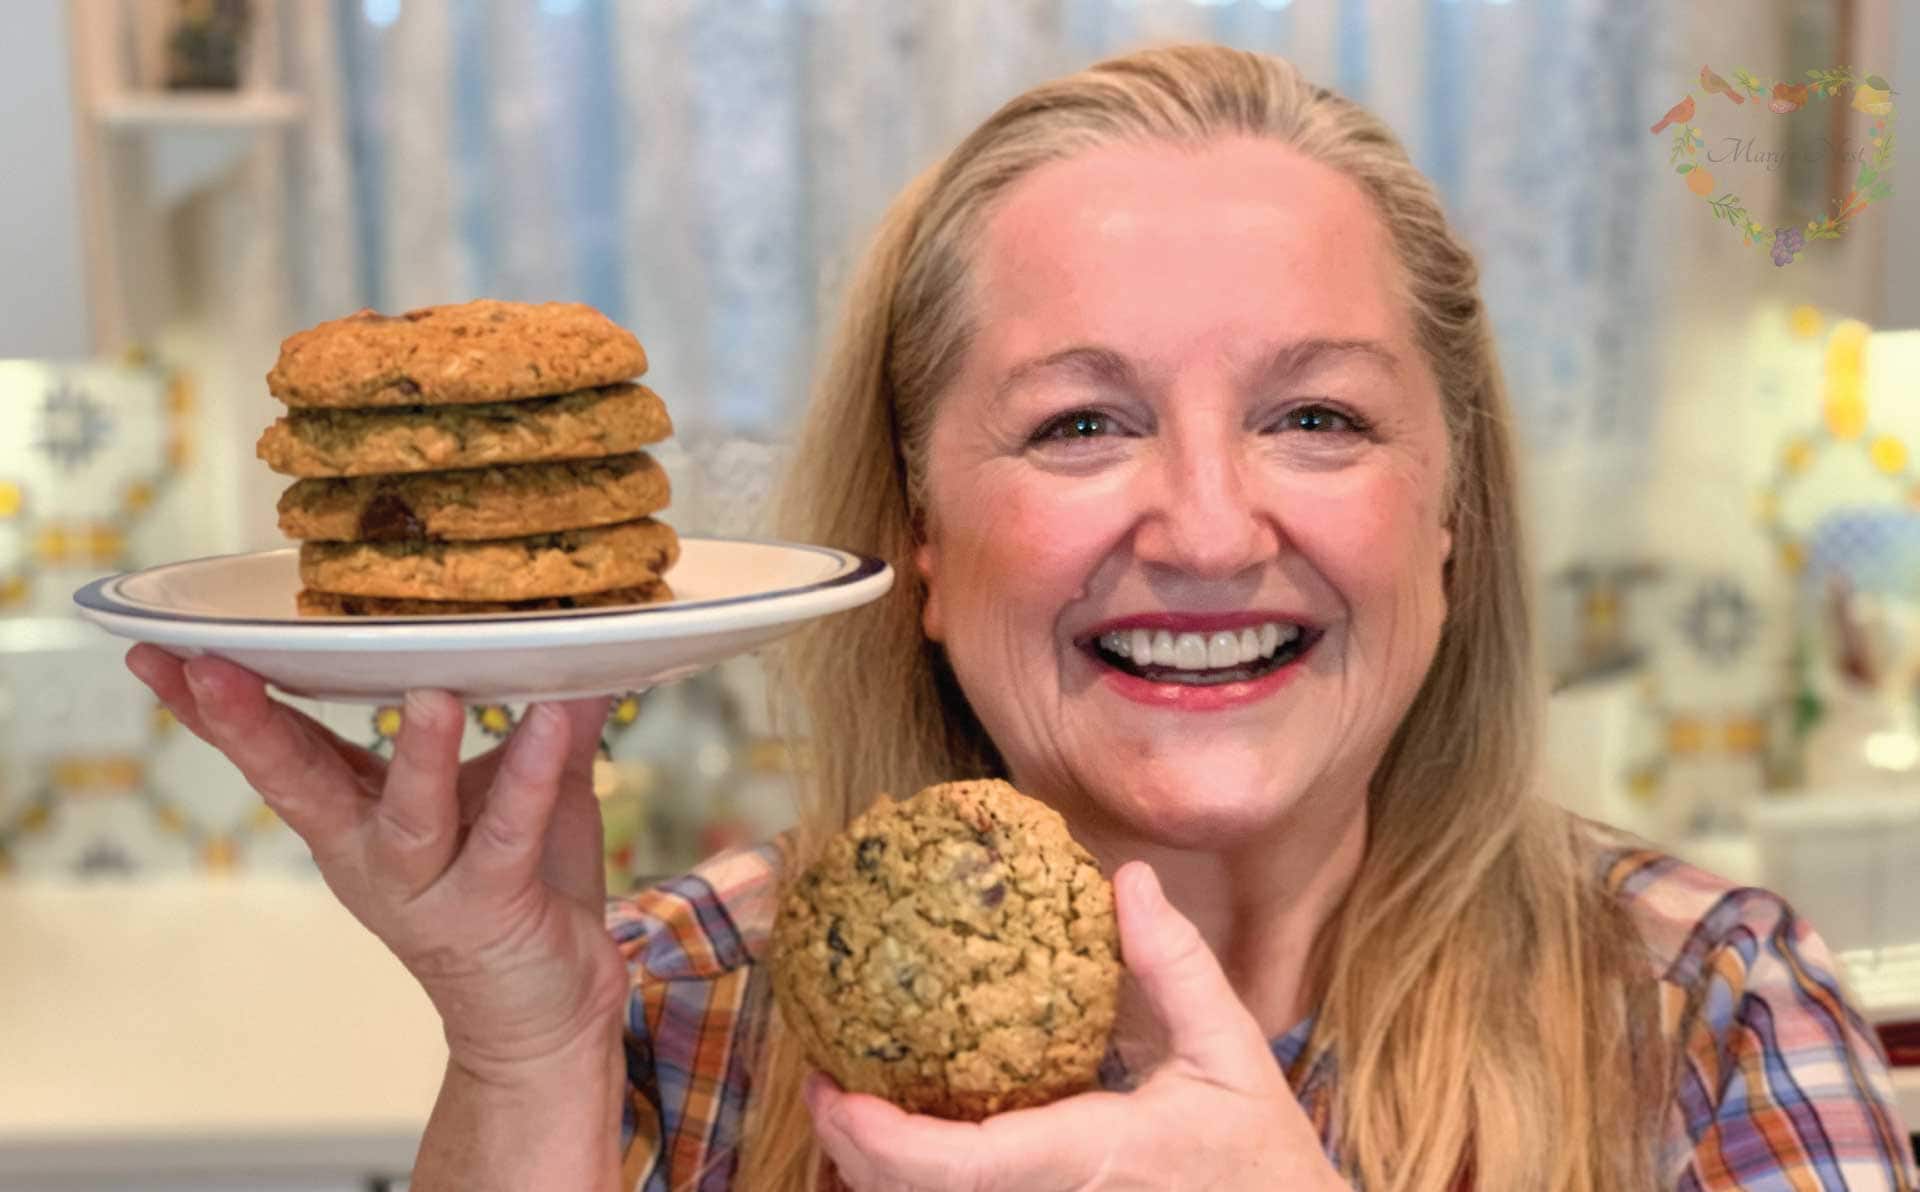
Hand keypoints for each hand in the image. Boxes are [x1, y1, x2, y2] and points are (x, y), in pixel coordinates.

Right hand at [125, 646, 628, 1079]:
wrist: (546, 1012)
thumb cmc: (519, 890)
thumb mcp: (517, 791)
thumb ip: (537, 718)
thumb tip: (568, 637)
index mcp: (357, 816)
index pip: (278, 749)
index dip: (217, 706)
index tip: (158, 650)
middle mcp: (372, 852)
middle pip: (299, 783)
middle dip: (251, 726)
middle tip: (212, 666)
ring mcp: (427, 885)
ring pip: (409, 814)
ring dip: (418, 752)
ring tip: (428, 694)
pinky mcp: (489, 907)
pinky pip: (507, 835)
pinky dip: (530, 776)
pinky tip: (551, 720)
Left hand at [804, 861, 1344, 1190]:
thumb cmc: (1262, 1158)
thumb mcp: (1231, 1053)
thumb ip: (1178, 966)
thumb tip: (1128, 880)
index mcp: (1089, 1157)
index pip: (962, 1166)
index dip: (881, 1139)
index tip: (833, 1091)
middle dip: (852, 1153)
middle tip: (821, 1083)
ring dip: (879, 1174)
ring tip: (847, 1107)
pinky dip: (921, 1184)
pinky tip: (912, 1140)